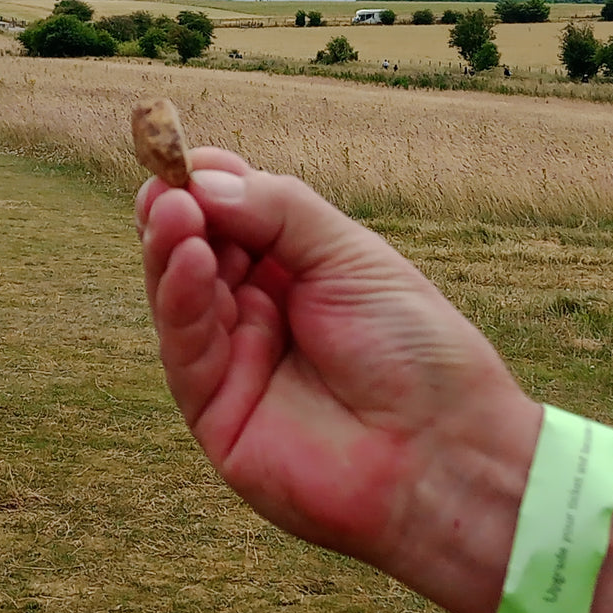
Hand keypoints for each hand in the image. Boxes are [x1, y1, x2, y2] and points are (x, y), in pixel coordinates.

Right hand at [137, 149, 540, 612]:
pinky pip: (185, 348)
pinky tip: (188, 260)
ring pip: (180, 297)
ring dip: (171, 249)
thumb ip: (278, 212)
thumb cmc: (416, 351)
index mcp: (297, 271)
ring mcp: (234, 361)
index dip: (206, 188)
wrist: (444, 452)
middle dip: (179, 215)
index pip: (232, 217)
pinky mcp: (214, 411)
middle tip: (169, 188)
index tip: (187, 160)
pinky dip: (180, 299)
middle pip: (195, 252)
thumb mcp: (352, 257)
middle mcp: (259, 312)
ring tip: (172, 213)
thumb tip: (203, 180)